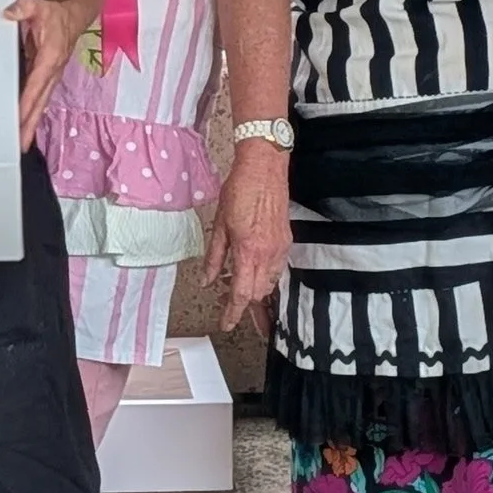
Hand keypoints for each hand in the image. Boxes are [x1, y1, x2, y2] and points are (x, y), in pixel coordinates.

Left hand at [5, 0, 87, 149]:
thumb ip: (24, 8)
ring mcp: (50, 77)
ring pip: (40, 105)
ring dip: (31, 125)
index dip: (28, 101)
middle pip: (40, 102)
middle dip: (30, 124)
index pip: (37, 83)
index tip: (19, 117)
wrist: (74, 16)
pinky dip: (31, 114)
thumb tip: (9, 12)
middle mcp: (52, 72)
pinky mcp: (46, 78)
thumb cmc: (56, 14)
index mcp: (50, 57)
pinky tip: (23, 127)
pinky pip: (38, 100)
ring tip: (20, 144)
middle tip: (19, 144)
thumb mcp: (40, 6)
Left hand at [203, 140, 290, 333]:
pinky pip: (278, 270)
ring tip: (241, 293)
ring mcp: (280, 249)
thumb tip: (206, 281)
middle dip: (244, 306)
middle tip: (229, 307)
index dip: (233, 313)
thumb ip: (214, 257)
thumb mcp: (219, 224)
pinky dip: (266, 278)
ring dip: (256, 292)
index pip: (241, 294)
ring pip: (270, 284)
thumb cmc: (238, 191)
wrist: (264, 168)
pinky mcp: (286, 242)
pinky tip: (256, 274)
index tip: (225, 324)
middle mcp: (267, 255)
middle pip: (257, 294)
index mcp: (248, 251)